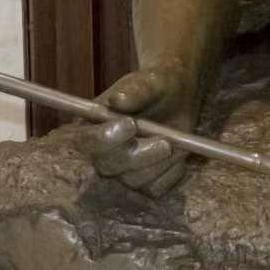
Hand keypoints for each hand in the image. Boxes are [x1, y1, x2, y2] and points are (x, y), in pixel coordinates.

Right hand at [89, 66, 198, 197]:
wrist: (180, 96)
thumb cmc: (159, 84)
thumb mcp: (151, 81)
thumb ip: (135, 91)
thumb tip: (117, 100)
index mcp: (94, 126)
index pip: (88, 141)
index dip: (107, 139)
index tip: (130, 124)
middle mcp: (104, 152)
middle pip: (109, 167)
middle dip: (140, 157)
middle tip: (167, 142)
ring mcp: (124, 169)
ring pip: (136, 181)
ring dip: (162, 164)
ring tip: (177, 140)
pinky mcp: (145, 181)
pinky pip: (156, 189)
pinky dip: (172, 173)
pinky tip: (180, 154)